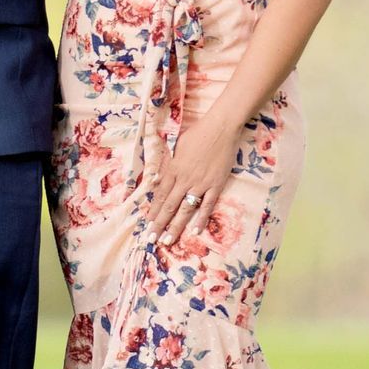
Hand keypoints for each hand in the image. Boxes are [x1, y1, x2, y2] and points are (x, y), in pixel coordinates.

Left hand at [147, 110, 242, 250]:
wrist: (221, 128)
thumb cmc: (198, 134)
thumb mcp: (177, 147)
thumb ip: (169, 165)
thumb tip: (159, 178)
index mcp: (174, 168)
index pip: (160, 194)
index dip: (153, 210)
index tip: (147, 222)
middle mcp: (185, 179)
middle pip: (169, 205)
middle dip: (159, 224)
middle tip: (151, 239)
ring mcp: (201, 184)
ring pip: (185, 209)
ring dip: (176, 226)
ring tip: (167, 240)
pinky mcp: (216, 185)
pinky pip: (207, 205)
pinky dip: (201, 219)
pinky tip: (196, 231)